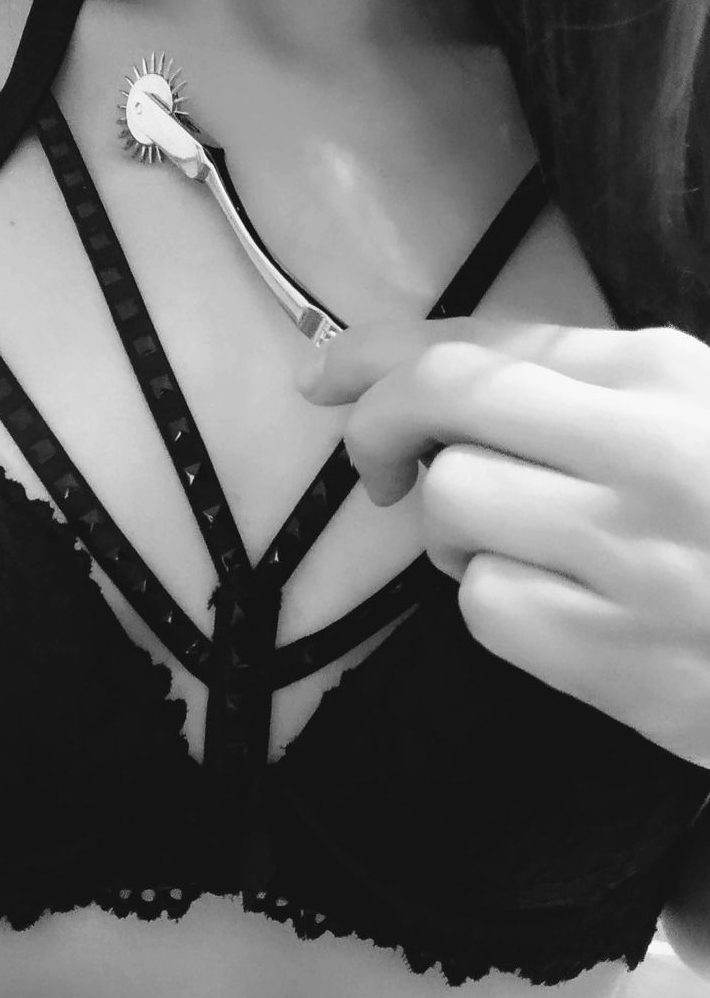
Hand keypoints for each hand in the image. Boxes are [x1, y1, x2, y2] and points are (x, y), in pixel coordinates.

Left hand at [295, 317, 709, 768]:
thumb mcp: (692, 407)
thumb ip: (581, 381)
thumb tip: (426, 373)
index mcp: (664, 373)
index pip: (481, 342)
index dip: (380, 352)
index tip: (324, 371)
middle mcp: (642, 447)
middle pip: (440, 402)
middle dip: (378, 427)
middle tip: (375, 467)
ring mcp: (630, 554)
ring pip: (451, 506)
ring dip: (456, 530)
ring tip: (520, 548)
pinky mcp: (619, 656)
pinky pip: (485, 607)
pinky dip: (496, 603)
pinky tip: (554, 607)